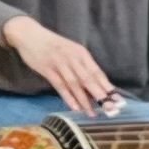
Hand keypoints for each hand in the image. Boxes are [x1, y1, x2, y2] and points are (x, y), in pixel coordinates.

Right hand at [3, 17, 121, 115]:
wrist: (29, 34)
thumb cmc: (52, 45)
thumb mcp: (71, 51)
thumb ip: (82, 67)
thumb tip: (95, 87)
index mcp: (81, 53)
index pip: (97, 73)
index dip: (108, 87)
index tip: (119, 100)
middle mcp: (73, 58)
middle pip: (89, 79)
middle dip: (101, 96)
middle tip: (111, 110)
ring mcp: (60, 63)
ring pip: (75, 84)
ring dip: (85, 100)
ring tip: (92, 114)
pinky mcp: (47, 69)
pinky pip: (60, 85)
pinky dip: (68, 97)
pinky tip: (75, 107)